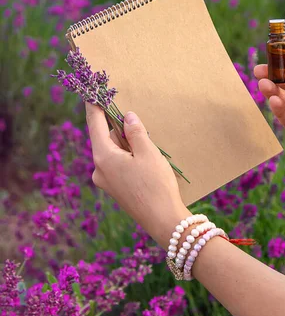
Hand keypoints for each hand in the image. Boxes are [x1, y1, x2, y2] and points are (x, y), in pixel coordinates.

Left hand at [85, 104, 188, 248]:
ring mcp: (106, 182)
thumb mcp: (148, 153)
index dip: (93, 107)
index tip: (90, 93)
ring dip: (127, 146)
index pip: (94, 124)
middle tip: (142, 129)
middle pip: (106, 139)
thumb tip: (127, 116)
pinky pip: (118, 166)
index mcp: (103, 157)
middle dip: (121, 130)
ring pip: (114, 153)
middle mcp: (99, 169)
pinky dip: (128, 159)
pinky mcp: (115, 190)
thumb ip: (135, 131)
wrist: (163, 221)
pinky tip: (146, 165)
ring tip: (149, 152)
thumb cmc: (156, 185)